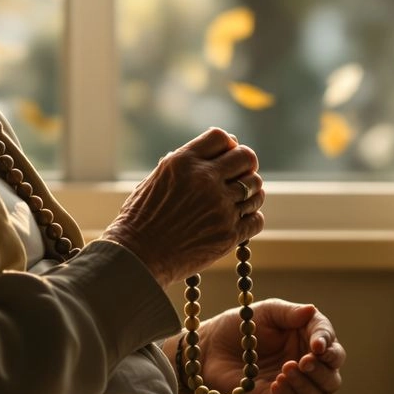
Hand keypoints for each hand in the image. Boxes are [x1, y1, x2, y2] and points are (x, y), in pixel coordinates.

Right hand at [101, 128, 264, 288]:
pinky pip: (256, 218)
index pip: (221, 137)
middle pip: (246, 157)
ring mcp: (220, 207)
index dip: (228, 144)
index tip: (226, 156)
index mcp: (184, 162)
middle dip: (245, 164)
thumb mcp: (156, 179)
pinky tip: (239, 219)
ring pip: (256, 188)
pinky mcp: (229, 234)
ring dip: (251, 191)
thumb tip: (213, 151)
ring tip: (240, 199)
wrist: (137, 257)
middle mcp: (205, 179)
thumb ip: (185, 164)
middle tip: (240, 175)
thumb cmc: (141, 218)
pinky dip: (251, 217)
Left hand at [196, 298, 344, 393]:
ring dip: (304, 389)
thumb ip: (289, 312)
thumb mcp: (265, 312)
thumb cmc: (238, 325)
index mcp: (305, 339)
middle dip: (320, 372)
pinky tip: (274, 391)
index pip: (331, 346)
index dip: (328, 346)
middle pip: (331, 378)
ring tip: (281, 375)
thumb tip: (312, 311)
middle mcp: (304, 365)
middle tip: (299, 363)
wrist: (208, 348)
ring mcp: (292, 387)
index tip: (317, 347)